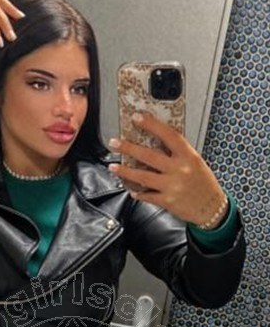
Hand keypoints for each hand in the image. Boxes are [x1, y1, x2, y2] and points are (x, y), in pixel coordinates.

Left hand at [108, 112, 226, 226]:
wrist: (212, 208)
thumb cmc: (204, 183)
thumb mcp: (196, 162)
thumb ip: (178, 153)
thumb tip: (156, 140)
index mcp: (189, 156)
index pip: (169, 135)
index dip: (152, 125)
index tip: (138, 118)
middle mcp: (180, 170)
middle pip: (149, 155)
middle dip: (128, 147)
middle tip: (114, 143)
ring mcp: (173, 186)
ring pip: (142, 177)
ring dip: (125, 171)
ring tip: (113, 166)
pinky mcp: (167, 201)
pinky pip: (147, 196)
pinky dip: (138, 193)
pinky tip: (132, 190)